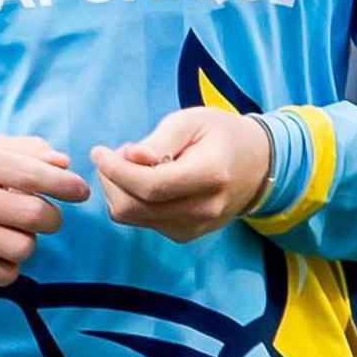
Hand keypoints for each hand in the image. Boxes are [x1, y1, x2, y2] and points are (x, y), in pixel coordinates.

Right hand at [0, 136, 88, 286]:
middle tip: (43, 218)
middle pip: (36, 215)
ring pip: (24, 248)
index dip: (65, 184)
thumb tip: (63, 162)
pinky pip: (6, 274)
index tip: (79, 192)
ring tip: (9, 236)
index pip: (31, 174)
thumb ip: (23, 151)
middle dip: (51, 219)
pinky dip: (8, 267)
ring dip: (26, 244)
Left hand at [93, 107, 271, 242]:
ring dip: (118, 189)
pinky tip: (143, 180)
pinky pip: (140, 221)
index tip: (98, 152)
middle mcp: (204, 209)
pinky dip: (130, 200)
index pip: (149, 186)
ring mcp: (194, 227)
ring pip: (131, 217)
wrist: (257, 165)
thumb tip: (131, 157)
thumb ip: (160, 140)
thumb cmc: (221, 136)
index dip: (115, 170)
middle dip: (111, 179)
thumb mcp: (191, 121)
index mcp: (210, 176)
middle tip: (117, 154)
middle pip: (133, 207)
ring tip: (133, 164)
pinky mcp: (184, 234)